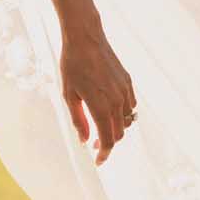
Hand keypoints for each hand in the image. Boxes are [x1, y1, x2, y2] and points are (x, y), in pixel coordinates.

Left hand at [59, 20, 136, 166]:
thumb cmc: (72, 65)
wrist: (85, 38)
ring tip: (101, 127)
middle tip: (94, 144)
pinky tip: (110, 111)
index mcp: (100, 106)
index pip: (107, 140)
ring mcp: (125, 91)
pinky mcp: (128, 82)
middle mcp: (117, 101)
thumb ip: (78, 120)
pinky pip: (131, 106)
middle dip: (108, 143)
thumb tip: (84, 140)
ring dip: (116, 129)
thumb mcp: (69, 95)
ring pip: (127, 121)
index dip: (104, 154)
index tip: (98, 161)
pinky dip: (123, 114)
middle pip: (119, 134)